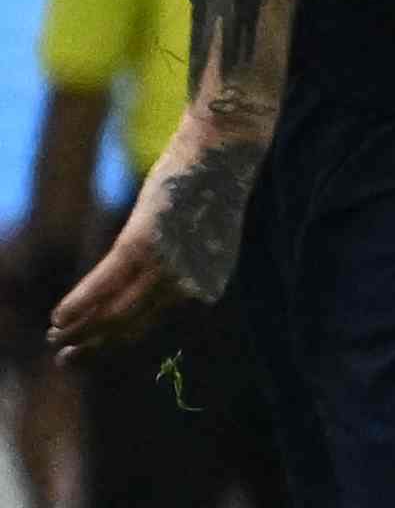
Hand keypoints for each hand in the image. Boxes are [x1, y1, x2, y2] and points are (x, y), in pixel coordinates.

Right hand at [46, 110, 259, 353]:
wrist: (225, 148)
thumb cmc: (213, 182)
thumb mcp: (202, 228)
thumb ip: (183, 256)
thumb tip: (158, 273)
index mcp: (209, 283)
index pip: (160, 321)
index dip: (123, 339)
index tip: (97, 349)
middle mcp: (191, 282)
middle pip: (136, 325)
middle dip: (98, 345)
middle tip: (66, 359)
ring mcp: (168, 264)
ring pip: (118, 311)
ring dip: (82, 329)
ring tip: (55, 341)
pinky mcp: (145, 243)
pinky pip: (107, 282)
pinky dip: (80, 302)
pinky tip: (59, 318)